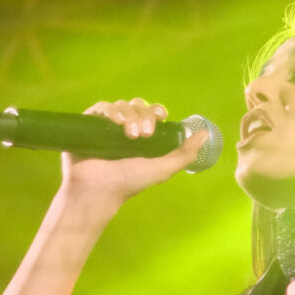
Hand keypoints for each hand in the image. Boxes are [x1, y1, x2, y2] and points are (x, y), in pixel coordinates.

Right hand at [57, 97, 207, 208]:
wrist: (100, 190)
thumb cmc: (130, 182)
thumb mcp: (163, 169)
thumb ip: (184, 154)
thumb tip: (205, 134)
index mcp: (143, 136)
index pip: (152, 112)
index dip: (157, 111)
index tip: (160, 118)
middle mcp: (125, 127)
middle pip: (137, 106)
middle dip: (143, 115)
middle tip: (144, 134)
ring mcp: (106, 125)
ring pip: (121, 105)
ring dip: (128, 115)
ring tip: (128, 134)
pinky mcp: (89, 123)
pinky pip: (102, 107)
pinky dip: (110, 110)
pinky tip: (115, 122)